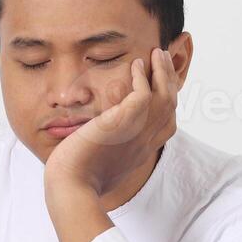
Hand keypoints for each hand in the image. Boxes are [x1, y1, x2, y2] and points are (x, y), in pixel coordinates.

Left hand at [44, 47, 178, 200]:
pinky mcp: (125, 121)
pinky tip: (135, 64)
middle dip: (169, 81)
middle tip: (163, 60)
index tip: (160, 88)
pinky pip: (144, 92)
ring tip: (157, 53)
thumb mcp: (99, 169)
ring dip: (162, 71)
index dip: (166, 104)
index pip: (165, 125)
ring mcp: (139, 132)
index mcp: (141, 153)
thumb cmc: (76, 183)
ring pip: (164, 95)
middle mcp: (146, 142)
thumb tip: (93, 153)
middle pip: (170, 106)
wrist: (71, 187)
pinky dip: (142, 76)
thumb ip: (104, 156)